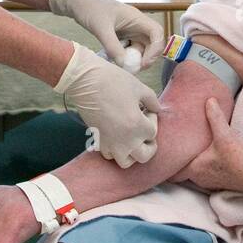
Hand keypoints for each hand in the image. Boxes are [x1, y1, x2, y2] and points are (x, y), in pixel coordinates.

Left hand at [49, 0, 166, 67]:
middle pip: (151, 43)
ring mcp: (128, 29)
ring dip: (135, 58)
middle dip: (146, 57)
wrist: (76, 2)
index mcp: (136, 17)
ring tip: (123, 66)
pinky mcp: (120, 35)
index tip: (144, 62)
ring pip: (139, 47)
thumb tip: (124, 65)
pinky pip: (128, 48)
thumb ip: (112, 47)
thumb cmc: (90, 9)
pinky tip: (114, 60)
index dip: (156, 49)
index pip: (156, 33)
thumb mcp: (101, 28)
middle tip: (135, 69)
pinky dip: (124, 56)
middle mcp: (136, 24)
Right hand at [55, 43, 161, 167]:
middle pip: (144, 156)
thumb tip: (157, 109)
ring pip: (126, 161)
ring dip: (132, 153)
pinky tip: (116, 135)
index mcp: (137, 127)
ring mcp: (110, 143)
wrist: (85, 81)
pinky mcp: (98, 140)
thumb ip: (152, 101)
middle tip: (145, 130)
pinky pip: (109, 154)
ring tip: (131, 137)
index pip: (153, 133)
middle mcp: (125, 141)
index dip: (152, 120)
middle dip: (148, 145)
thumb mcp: (139, 87)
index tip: (146, 109)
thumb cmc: (113, 81)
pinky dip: (115, 149)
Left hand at [172, 97, 242, 192]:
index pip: (172, 172)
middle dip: (178, 160)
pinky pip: (206, 173)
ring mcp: (210, 182)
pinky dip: (204, 165)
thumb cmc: (238, 159)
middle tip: (175, 146)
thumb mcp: (225, 135)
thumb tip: (209, 100)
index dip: (165, 165)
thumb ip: (215, 117)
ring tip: (190, 148)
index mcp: (194, 169)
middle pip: (182, 170)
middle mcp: (199, 178)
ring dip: (192, 162)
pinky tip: (208, 155)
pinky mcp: (220, 182)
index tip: (161, 155)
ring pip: (194, 172)